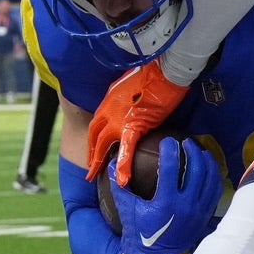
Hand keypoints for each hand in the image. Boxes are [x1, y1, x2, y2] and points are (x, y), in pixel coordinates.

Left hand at [88, 60, 192, 176]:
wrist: (164, 73)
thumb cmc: (152, 74)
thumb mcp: (130, 84)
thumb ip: (123, 97)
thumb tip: (126, 106)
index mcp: (108, 101)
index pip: (96, 124)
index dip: (93, 138)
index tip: (94, 149)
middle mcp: (109, 112)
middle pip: (94, 136)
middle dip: (91, 153)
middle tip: (90, 170)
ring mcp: (119, 120)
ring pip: (102, 144)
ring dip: (97, 162)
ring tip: (94, 177)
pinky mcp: (134, 126)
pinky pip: (126, 149)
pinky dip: (123, 165)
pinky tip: (122, 180)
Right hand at [112, 139, 220, 253]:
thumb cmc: (140, 233)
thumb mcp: (127, 210)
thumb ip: (120, 187)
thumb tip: (113, 163)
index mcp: (166, 203)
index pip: (171, 168)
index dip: (170, 150)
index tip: (168, 141)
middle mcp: (186, 206)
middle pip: (196, 169)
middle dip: (192, 151)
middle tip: (186, 142)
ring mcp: (199, 211)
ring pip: (210, 178)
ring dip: (206, 161)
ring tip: (200, 151)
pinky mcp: (206, 216)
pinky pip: (215, 190)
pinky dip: (214, 176)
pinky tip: (209, 168)